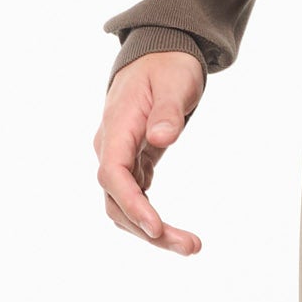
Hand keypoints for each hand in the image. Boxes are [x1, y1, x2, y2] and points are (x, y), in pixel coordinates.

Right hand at [95, 51, 206, 253]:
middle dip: (148, 229)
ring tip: (190, 246)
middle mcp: (111, 146)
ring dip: (151, 231)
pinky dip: (152, 218)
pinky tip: (176, 234)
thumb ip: (168, 111)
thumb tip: (160, 138)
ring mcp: (119, 156)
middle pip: (117, 200)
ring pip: (124, 206)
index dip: (132, 204)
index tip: (156, 228)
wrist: (158, 54)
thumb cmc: (168, 66)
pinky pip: (135, 198)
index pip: (113, 174)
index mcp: (118, 126)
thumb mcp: (175, 82)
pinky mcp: (133, 163)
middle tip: (190, 247)